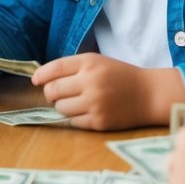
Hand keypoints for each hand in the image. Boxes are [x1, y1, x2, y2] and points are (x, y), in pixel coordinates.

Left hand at [32, 54, 184, 129]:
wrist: (149, 94)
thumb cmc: (119, 76)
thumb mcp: (96, 61)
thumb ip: (71, 67)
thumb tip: (42, 79)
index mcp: (89, 63)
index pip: (54, 69)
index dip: (41, 75)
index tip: (36, 80)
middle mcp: (91, 83)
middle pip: (52, 91)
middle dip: (51, 93)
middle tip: (58, 93)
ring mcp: (95, 104)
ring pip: (60, 108)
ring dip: (63, 106)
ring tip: (76, 101)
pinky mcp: (100, 122)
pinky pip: (73, 122)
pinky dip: (75, 117)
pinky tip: (86, 111)